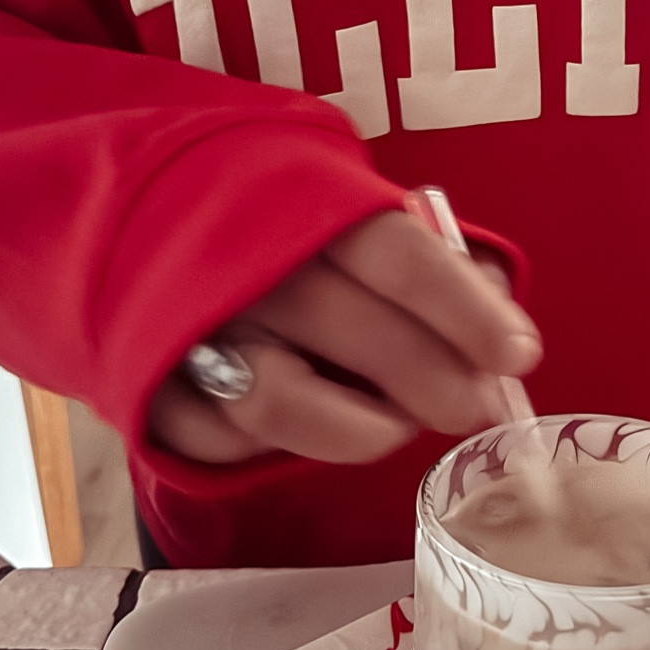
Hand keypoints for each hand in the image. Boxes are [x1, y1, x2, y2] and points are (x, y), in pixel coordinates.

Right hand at [148, 208, 541, 466]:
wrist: (130, 215)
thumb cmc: (277, 228)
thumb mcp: (349, 214)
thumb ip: (430, 264)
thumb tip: (503, 322)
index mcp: (301, 203)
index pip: (396, 254)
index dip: (463, 309)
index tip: (519, 355)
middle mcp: (246, 263)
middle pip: (353, 327)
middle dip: (431, 379)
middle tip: (476, 409)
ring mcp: (192, 326)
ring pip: (281, 399)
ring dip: (360, 428)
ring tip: (398, 426)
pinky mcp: (150, 385)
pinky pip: (223, 440)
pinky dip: (280, 446)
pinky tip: (318, 428)